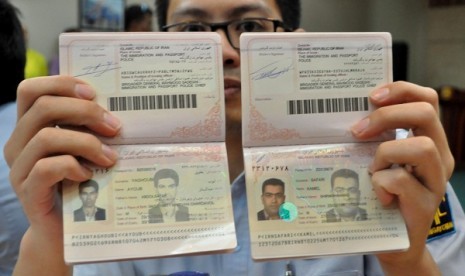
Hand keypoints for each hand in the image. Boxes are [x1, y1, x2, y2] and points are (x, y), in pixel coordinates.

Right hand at [3, 75, 120, 273]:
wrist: (65, 227)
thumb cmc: (79, 180)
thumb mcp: (82, 147)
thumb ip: (88, 127)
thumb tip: (116, 110)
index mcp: (29, 126)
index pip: (31, 89)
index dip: (62, 84)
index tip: (94, 94)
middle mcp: (18, 143)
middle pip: (43, 107)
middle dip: (85, 112)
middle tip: (115, 127)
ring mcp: (19, 167)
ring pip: (46, 137)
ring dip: (86, 143)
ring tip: (110, 157)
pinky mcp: (27, 191)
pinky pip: (46, 168)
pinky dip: (73, 167)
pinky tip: (89, 175)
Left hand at [351, 81, 452, 274]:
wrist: (394, 241)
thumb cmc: (383, 194)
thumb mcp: (380, 160)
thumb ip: (376, 138)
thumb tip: (349, 115)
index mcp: (428, 140)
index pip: (426, 100)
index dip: (401, 90)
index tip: (371, 96)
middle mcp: (438, 157)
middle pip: (426, 113)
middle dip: (388, 115)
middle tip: (358, 130)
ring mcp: (435, 181)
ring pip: (422, 146)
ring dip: (385, 152)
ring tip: (372, 168)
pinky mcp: (425, 205)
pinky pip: (401, 180)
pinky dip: (381, 182)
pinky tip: (377, 193)